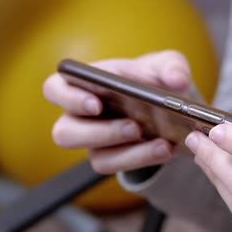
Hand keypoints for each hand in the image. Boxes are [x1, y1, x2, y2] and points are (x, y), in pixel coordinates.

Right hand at [43, 50, 192, 173]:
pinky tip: (166, 148)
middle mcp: (82, 115)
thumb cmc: (157, 79)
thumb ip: (172, 66)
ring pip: (94, 157)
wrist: (175, 109)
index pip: (55, 88)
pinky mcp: (113, 159)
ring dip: (127, 152)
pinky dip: (143, 158)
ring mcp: (96, 141)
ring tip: (159, 142)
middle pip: (65, 132)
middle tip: (134, 127)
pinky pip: (118, 167)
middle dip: (99, 133)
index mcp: (86, 84)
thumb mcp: (169, 65)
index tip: (96, 103)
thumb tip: (176, 79)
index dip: (68, 97)